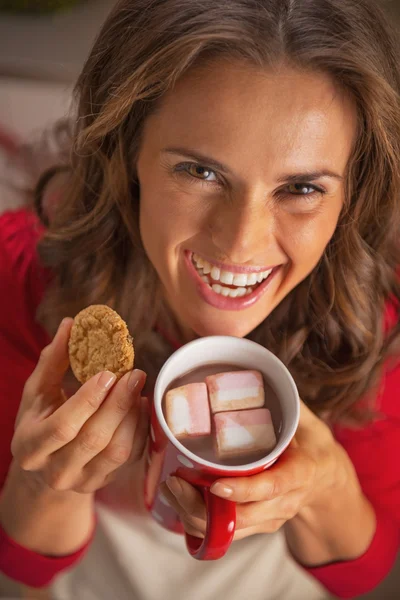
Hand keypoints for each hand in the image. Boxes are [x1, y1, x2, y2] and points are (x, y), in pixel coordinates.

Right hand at [11, 318, 148, 493]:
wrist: (45, 470)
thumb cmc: (40, 421)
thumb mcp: (37, 393)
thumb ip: (52, 361)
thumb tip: (70, 324)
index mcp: (32, 446)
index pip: (63, 427)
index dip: (88, 400)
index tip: (109, 372)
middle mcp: (55, 471)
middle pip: (94, 439)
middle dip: (118, 404)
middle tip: (135, 374)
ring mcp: (82, 481)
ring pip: (117, 452)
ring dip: (133, 416)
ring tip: (138, 388)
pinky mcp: (104, 482)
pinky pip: (131, 458)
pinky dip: (140, 430)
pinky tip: (140, 406)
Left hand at [160, 401, 357, 540]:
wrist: (327, 484)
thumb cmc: (313, 447)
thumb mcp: (308, 422)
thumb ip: (286, 401)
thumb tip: (260, 368)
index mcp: (300, 475)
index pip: (272, 487)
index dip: (243, 489)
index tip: (215, 485)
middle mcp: (284, 502)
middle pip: (242, 516)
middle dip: (203, 506)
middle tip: (174, 481)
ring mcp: (270, 519)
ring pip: (228, 531)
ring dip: (194, 515)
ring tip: (170, 488)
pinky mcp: (257, 527)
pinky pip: (225, 535)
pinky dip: (198, 522)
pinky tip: (178, 500)